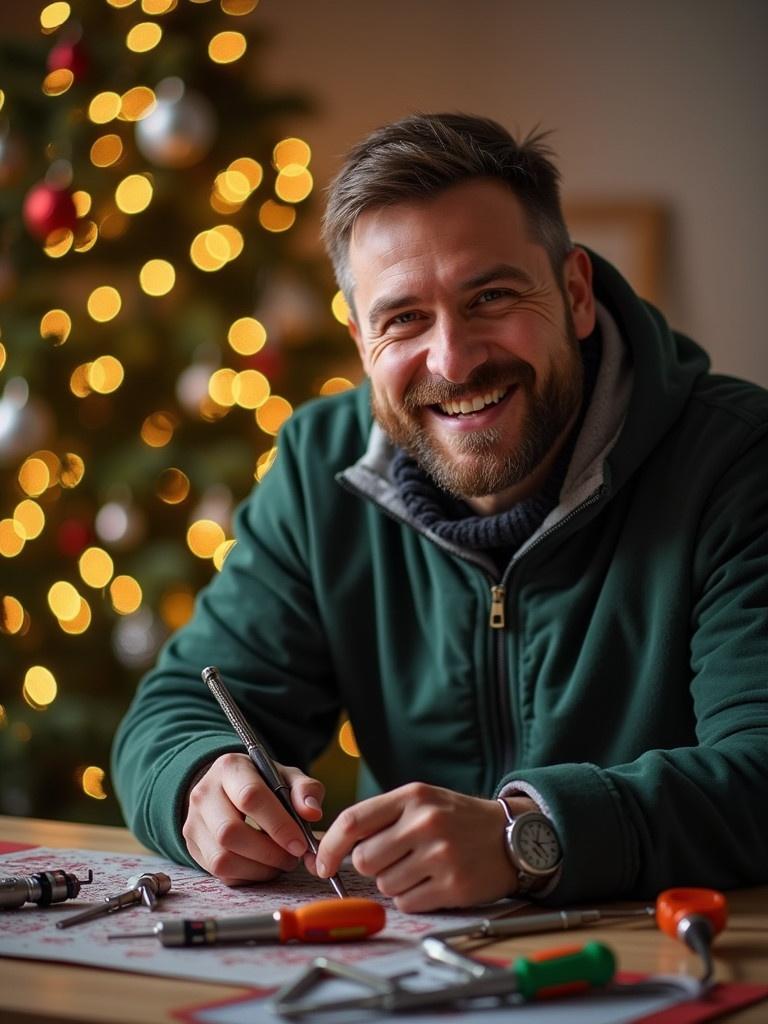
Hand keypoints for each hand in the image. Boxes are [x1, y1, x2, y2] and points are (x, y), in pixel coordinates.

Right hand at [183, 752, 324, 884]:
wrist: (228, 789)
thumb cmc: (263, 783)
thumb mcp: (287, 777)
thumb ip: (305, 790)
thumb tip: (312, 813)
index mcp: (230, 767)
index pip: (250, 797)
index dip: (278, 825)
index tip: (300, 843)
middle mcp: (204, 793)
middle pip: (229, 833)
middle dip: (268, 852)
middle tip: (292, 856)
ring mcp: (193, 822)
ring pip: (222, 859)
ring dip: (259, 869)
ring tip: (280, 862)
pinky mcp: (193, 847)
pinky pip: (220, 874)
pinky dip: (248, 876)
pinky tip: (264, 866)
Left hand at [313, 782, 536, 911]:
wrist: (511, 835)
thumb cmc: (456, 818)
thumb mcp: (421, 801)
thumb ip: (381, 817)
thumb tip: (332, 846)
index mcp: (412, 796)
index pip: (353, 821)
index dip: (330, 846)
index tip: (322, 863)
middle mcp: (425, 822)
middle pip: (364, 859)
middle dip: (370, 866)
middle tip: (392, 859)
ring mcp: (440, 855)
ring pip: (385, 884)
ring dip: (395, 882)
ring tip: (420, 867)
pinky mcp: (453, 885)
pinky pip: (407, 903)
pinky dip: (413, 898)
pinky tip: (432, 882)